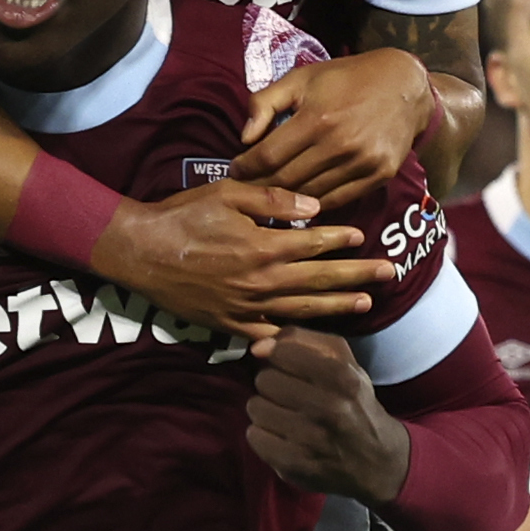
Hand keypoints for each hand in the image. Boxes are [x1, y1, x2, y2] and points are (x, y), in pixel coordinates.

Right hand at [93, 176, 378, 339]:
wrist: (140, 252)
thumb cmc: (182, 216)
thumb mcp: (227, 193)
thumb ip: (273, 199)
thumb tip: (314, 207)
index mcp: (264, 247)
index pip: (314, 244)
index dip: (341, 239)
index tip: (364, 236)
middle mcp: (262, 282)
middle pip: (320, 281)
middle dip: (357, 276)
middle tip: (389, 273)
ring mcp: (247, 308)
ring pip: (302, 310)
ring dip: (337, 307)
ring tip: (367, 304)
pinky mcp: (230, 325)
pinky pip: (269, 335)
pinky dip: (292, 337)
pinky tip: (312, 336)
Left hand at [235, 49, 439, 205]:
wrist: (404, 85)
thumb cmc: (346, 78)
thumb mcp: (302, 78)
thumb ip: (266, 102)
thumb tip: (244, 137)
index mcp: (316, 118)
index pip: (268, 156)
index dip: (245, 168)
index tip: (235, 171)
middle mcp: (340, 144)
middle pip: (286, 180)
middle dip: (260, 187)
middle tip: (245, 190)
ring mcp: (362, 163)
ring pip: (310, 195)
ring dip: (286, 200)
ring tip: (268, 199)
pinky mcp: (379, 175)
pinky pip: (338, 200)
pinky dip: (315, 204)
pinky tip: (300, 202)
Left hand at [242, 324, 410, 502]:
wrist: (377, 460)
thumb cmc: (355, 404)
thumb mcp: (344, 362)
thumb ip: (302, 341)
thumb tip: (259, 346)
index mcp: (342, 376)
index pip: (281, 353)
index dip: (280, 360)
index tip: (289, 370)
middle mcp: (328, 406)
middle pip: (265, 380)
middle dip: (273, 386)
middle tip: (288, 397)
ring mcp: (311, 438)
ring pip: (256, 408)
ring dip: (266, 411)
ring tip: (285, 418)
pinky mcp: (295, 464)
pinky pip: (255, 437)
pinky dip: (263, 436)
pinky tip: (282, 438)